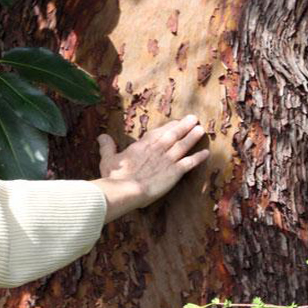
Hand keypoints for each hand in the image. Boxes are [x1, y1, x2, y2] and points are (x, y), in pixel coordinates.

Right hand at [91, 115, 209, 222]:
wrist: (125, 190)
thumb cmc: (115, 177)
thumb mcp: (108, 159)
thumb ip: (107, 147)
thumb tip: (102, 136)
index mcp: (142, 146)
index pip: (157, 133)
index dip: (168, 127)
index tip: (175, 123)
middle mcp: (157, 149)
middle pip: (173, 135)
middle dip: (184, 126)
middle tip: (194, 118)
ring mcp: (167, 160)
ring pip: (183, 145)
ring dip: (193, 137)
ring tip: (201, 130)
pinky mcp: (174, 172)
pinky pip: (189, 163)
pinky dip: (198, 158)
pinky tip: (206, 153)